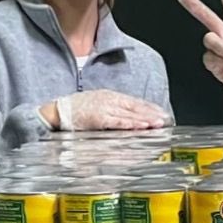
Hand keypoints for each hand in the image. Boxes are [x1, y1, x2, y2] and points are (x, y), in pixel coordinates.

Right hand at [52, 90, 170, 130]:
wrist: (58, 110)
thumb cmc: (76, 109)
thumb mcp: (97, 103)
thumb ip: (112, 110)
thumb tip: (127, 118)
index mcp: (110, 96)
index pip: (134, 102)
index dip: (149, 107)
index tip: (161, 112)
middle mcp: (110, 100)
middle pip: (135, 107)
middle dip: (151, 113)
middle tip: (164, 119)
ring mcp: (104, 108)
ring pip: (129, 114)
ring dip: (144, 120)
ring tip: (156, 124)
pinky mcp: (98, 118)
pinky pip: (116, 121)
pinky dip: (129, 124)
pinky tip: (139, 126)